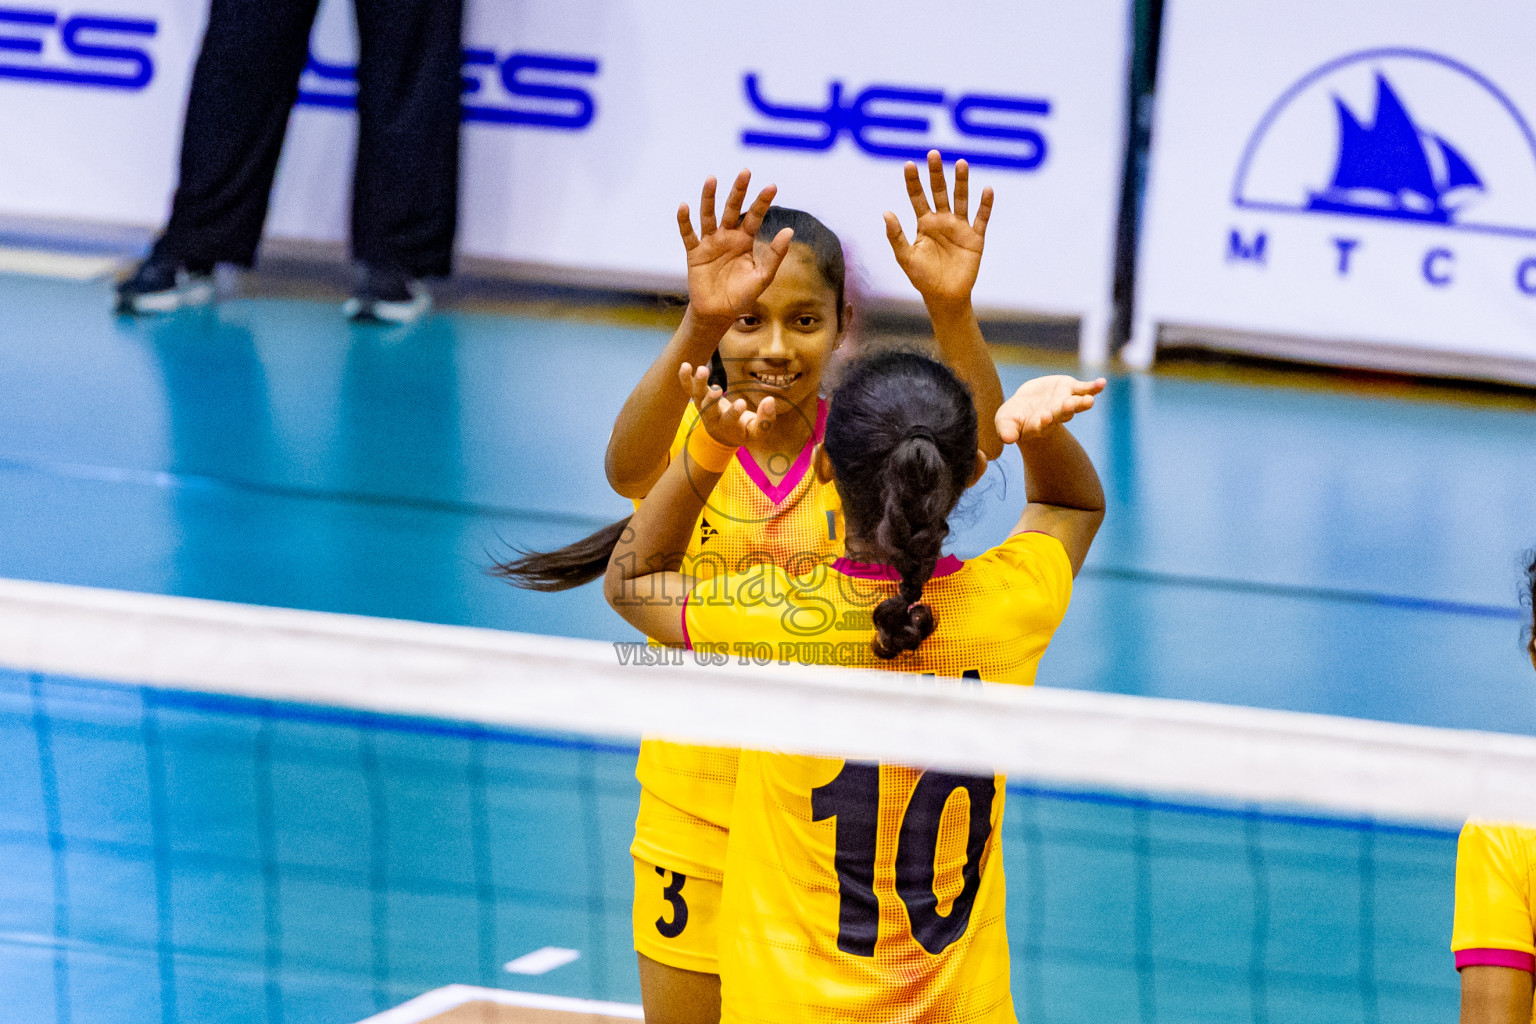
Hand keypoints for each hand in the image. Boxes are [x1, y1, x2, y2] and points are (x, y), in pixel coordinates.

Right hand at [677, 170, 794, 321]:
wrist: (719, 313)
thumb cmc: (742, 296)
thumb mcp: (763, 276)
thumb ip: (776, 255)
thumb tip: (789, 231)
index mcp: (745, 240)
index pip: (755, 216)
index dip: (762, 201)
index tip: (772, 186)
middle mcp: (727, 236)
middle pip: (733, 209)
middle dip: (738, 191)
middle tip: (745, 172)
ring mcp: (710, 243)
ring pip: (709, 215)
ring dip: (709, 198)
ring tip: (712, 179)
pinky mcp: (694, 253)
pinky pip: (688, 234)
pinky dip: (685, 221)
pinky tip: (684, 206)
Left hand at [679, 363, 775, 448]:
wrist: (723, 435)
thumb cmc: (745, 432)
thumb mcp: (758, 432)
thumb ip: (765, 420)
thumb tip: (770, 400)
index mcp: (728, 427)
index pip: (730, 420)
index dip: (735, 413)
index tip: (742, 403)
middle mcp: (712, 418)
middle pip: (708, 409)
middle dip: (712, 400)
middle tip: (717, 390)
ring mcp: (703, 407)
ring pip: (698, 396)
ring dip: (698, 384)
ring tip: (701, 370)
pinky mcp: (699, 398)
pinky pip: (689, 389)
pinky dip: (685, 378)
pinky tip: (685, 365)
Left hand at [884, 151, 992, 303]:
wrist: (944, 297)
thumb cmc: (922, 278)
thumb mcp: (905, 257)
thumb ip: (896, 236)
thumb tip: (886, 213)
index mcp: (924, 224)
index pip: (917, 197)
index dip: (913, 182)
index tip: (909, 164)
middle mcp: (942, 221)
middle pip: (939, 192)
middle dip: (936, 174)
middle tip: (934, 154)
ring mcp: (959, 228)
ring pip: (960, 199)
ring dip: (961, 182)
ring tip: (961, 163)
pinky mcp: (975, 238)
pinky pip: (981, 218)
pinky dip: (985, 205)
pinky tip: (987, 189)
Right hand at [996, 376, 1105, 442]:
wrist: (1028, 406)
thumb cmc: (1015, 418)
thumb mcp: (1005, 423)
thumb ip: (1006, 431)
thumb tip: (1007, 439)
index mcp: (1038, 425)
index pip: (1042, 425)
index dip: (1044, 421)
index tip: (1044, 418)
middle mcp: (1054, 415)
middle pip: (1061, 414)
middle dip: (1064, 410)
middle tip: (1067, 407)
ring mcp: (1064, 402)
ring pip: (1075, 403)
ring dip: (1082, 403)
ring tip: (1089, 401)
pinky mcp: (1070, 389)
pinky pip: (1085, 389)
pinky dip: (1093, 387)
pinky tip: (1101, 383)